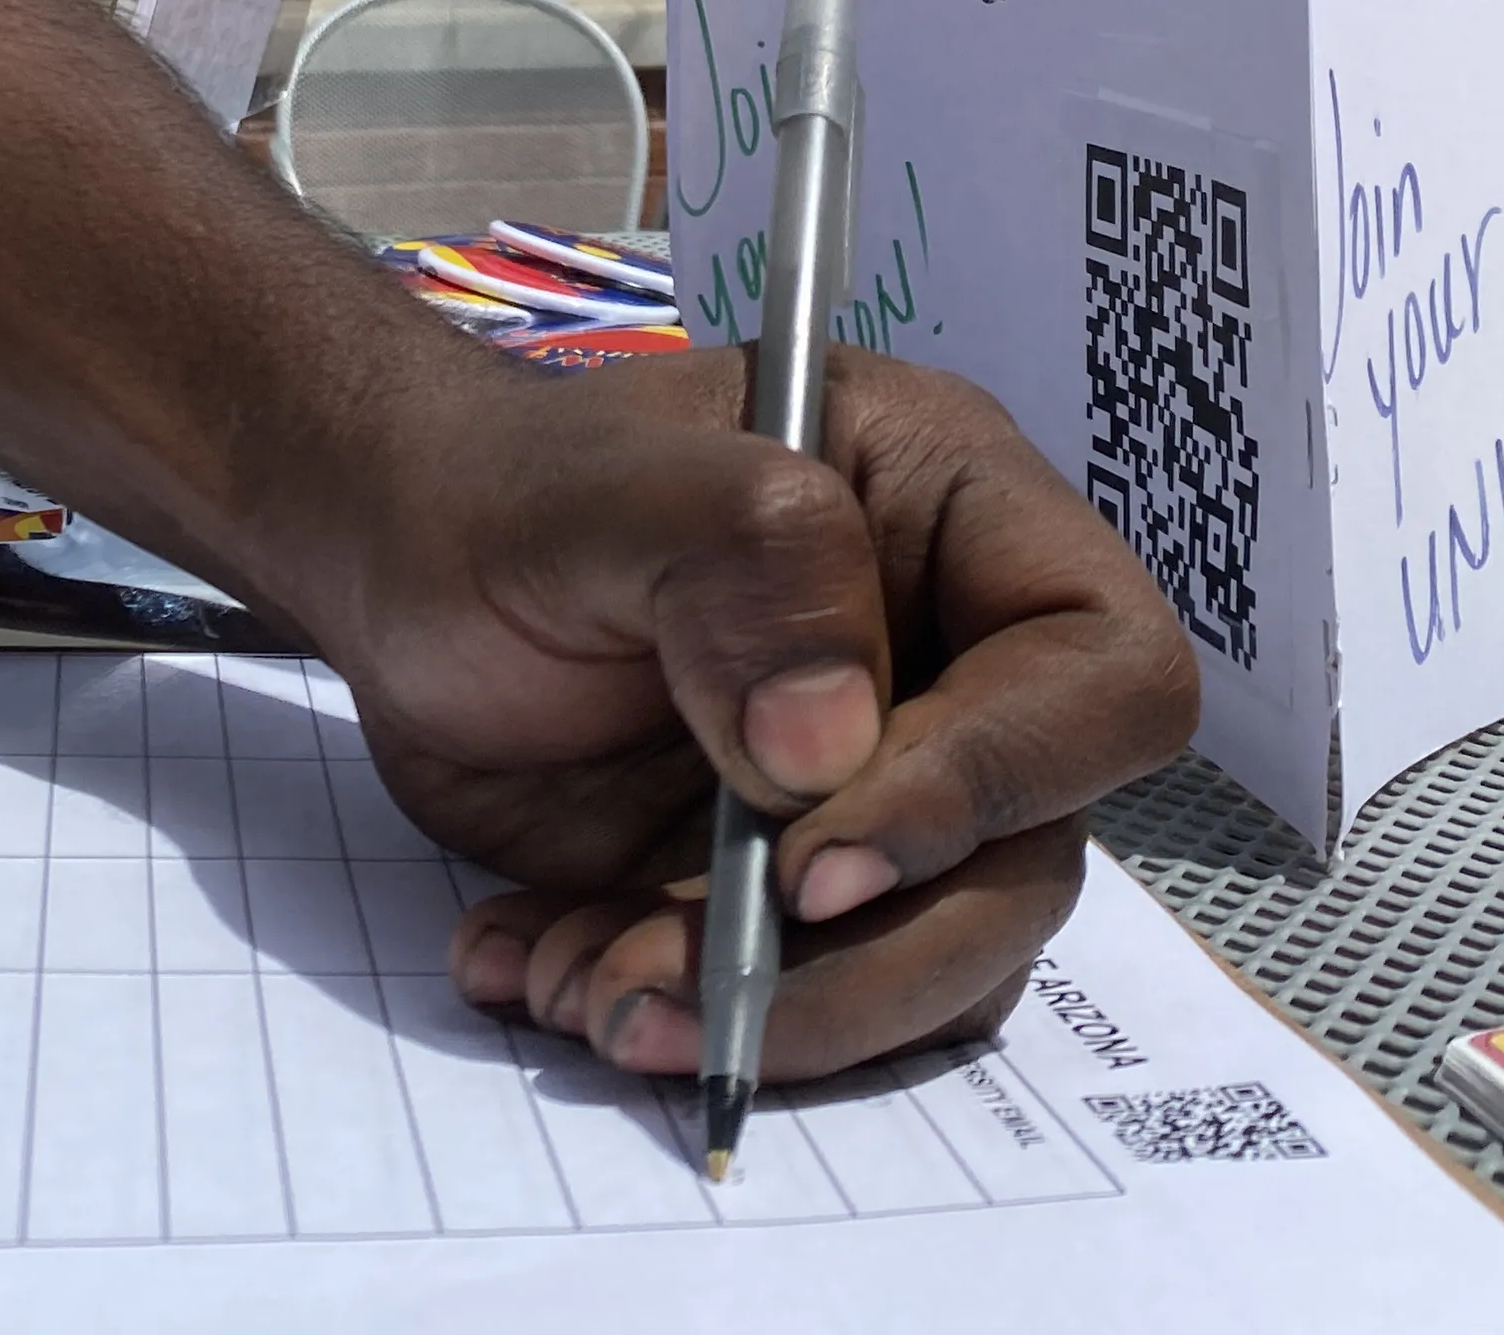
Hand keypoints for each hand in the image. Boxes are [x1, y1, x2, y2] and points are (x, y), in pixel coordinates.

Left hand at [316, 346, 1197, 1083]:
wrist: (400, 572)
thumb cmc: (510, 488)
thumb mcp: (607, 488)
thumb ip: (742, 566)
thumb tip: (829, 754)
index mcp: (962, 524)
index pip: (1103, 675)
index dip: (999, 783)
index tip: (811, 857)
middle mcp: (955, 670)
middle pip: (1023, 867)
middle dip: (848, 965)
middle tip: (656, 980)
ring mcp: (879, 796)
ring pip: (923, 965)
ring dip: (756, 1013)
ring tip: (577, 984)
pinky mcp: (789, 897)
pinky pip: (799, 1003)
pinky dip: (674, 1015)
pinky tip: (537, 964)